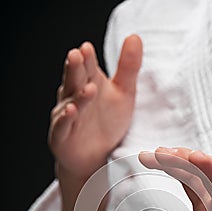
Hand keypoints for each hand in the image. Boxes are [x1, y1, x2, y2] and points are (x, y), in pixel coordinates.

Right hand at [48, 35, 142, 179]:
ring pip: (70, 103)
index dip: (87, 59)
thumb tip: (134, 37)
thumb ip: (128, 68)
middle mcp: (74, 96)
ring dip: (78, 96)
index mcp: (89, 83)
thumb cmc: (108, 124)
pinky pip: (63, 126)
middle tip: (77, 55)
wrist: (95, 158)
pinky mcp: (62, 136)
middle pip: (75, 80)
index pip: (88, 68)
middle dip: (76, 68)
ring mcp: (66, 116)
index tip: (88, 48)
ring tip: (88, 87)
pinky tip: (72, 111)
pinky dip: (67, 119)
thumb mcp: (124, 94)